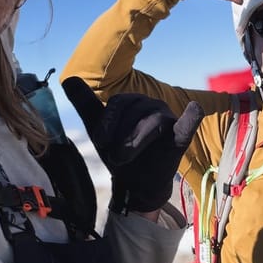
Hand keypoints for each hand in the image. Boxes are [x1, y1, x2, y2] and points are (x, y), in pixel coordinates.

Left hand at [61, 77, 204, 213]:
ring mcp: (169, 120)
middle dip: (120, 135)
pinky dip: (191, 118)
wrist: (134, 183)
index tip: (100, 142)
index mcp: (133, 102)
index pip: (118, 103)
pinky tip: (194, 109)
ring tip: (125, 159)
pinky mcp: (180, 139)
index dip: (107, 122)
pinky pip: (186, 126)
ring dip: (134, 143)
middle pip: (135, 111)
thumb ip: (85, 104)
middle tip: (114, 156)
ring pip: (151, 123)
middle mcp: (152, 106)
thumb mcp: (98, 129)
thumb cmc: (118, 152)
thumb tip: (68, 78)